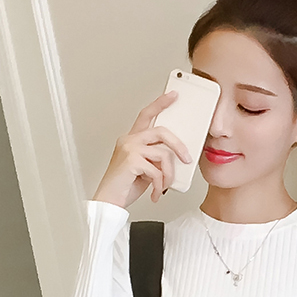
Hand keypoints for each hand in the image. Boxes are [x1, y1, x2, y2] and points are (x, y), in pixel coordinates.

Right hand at [92, 91, 192, 208]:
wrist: (109, 201)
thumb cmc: (125, 186)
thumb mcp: (144, 168)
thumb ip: (156, 157)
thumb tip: (177, 156)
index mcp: (131, 139)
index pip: (146, 115)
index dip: (160, 103)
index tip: (173, 95)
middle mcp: (129, 140)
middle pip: (162, 131)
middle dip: (178, 146)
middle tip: (187, 158)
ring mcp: (129, 149)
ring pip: (163, 154)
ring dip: (168, 174)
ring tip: (163, 186)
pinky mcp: (131, 161)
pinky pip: (156, 170)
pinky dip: (159, 185)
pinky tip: (155, 193)